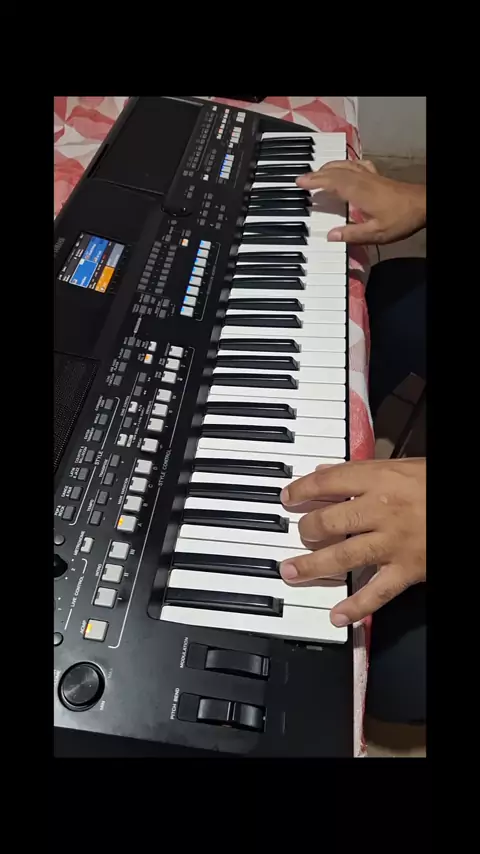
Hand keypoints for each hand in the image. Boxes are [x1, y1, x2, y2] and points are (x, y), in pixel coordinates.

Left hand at [280, 458, 425, 625]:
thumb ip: (364, 471)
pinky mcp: (408, 570)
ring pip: (343, 556)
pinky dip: (356, 607)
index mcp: (381, 479)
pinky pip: (377, 592)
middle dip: (306, 530)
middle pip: (330, 521)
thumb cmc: (439, 486)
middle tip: (297, 535)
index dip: (303, 489)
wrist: (467, 506)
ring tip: (292, 571)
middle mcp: (383, 510)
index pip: (329, 481)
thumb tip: (327, 472)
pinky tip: (337, 616)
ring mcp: (394, 543)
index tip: (288, 497)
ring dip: (313, 566)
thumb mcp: (404, 467)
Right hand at [296, 159, 425, 244]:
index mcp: (358, 192)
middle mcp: (362, 180)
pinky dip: (347, 165)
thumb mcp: (376, 233)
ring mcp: (370, 176)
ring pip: (345, 166)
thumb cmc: (400, 219)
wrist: (423, 204)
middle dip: (317, 174)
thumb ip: (351, 234)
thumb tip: (330, 236)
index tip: (299, 182)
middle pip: (335, 171)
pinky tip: (345, 167)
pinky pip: (357, 165)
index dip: (314, 181)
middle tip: (303, 178)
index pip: (331, 182)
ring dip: (329, 168)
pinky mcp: (378, 176)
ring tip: (318, 172)